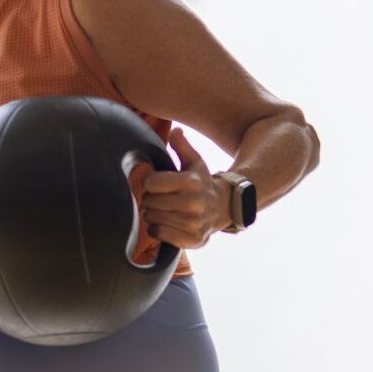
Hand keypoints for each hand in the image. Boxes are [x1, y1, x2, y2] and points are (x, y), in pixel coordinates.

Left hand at [140, 128, 228, 249]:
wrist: (223, 207)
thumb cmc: (202, 183)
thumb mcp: (195, 162)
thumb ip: (182, 146)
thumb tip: (175, 132)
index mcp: (191, 182)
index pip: (150, 183)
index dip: (150, 183)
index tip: (157, 184)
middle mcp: (193, 203)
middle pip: (149, 201)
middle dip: (150, 199)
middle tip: (161, 198)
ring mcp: (193, 223)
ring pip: (152, 218)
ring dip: (154, 215)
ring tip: (165, 210)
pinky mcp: (192, 239)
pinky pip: (158, 234)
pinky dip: (157, 229)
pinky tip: (167, 223)